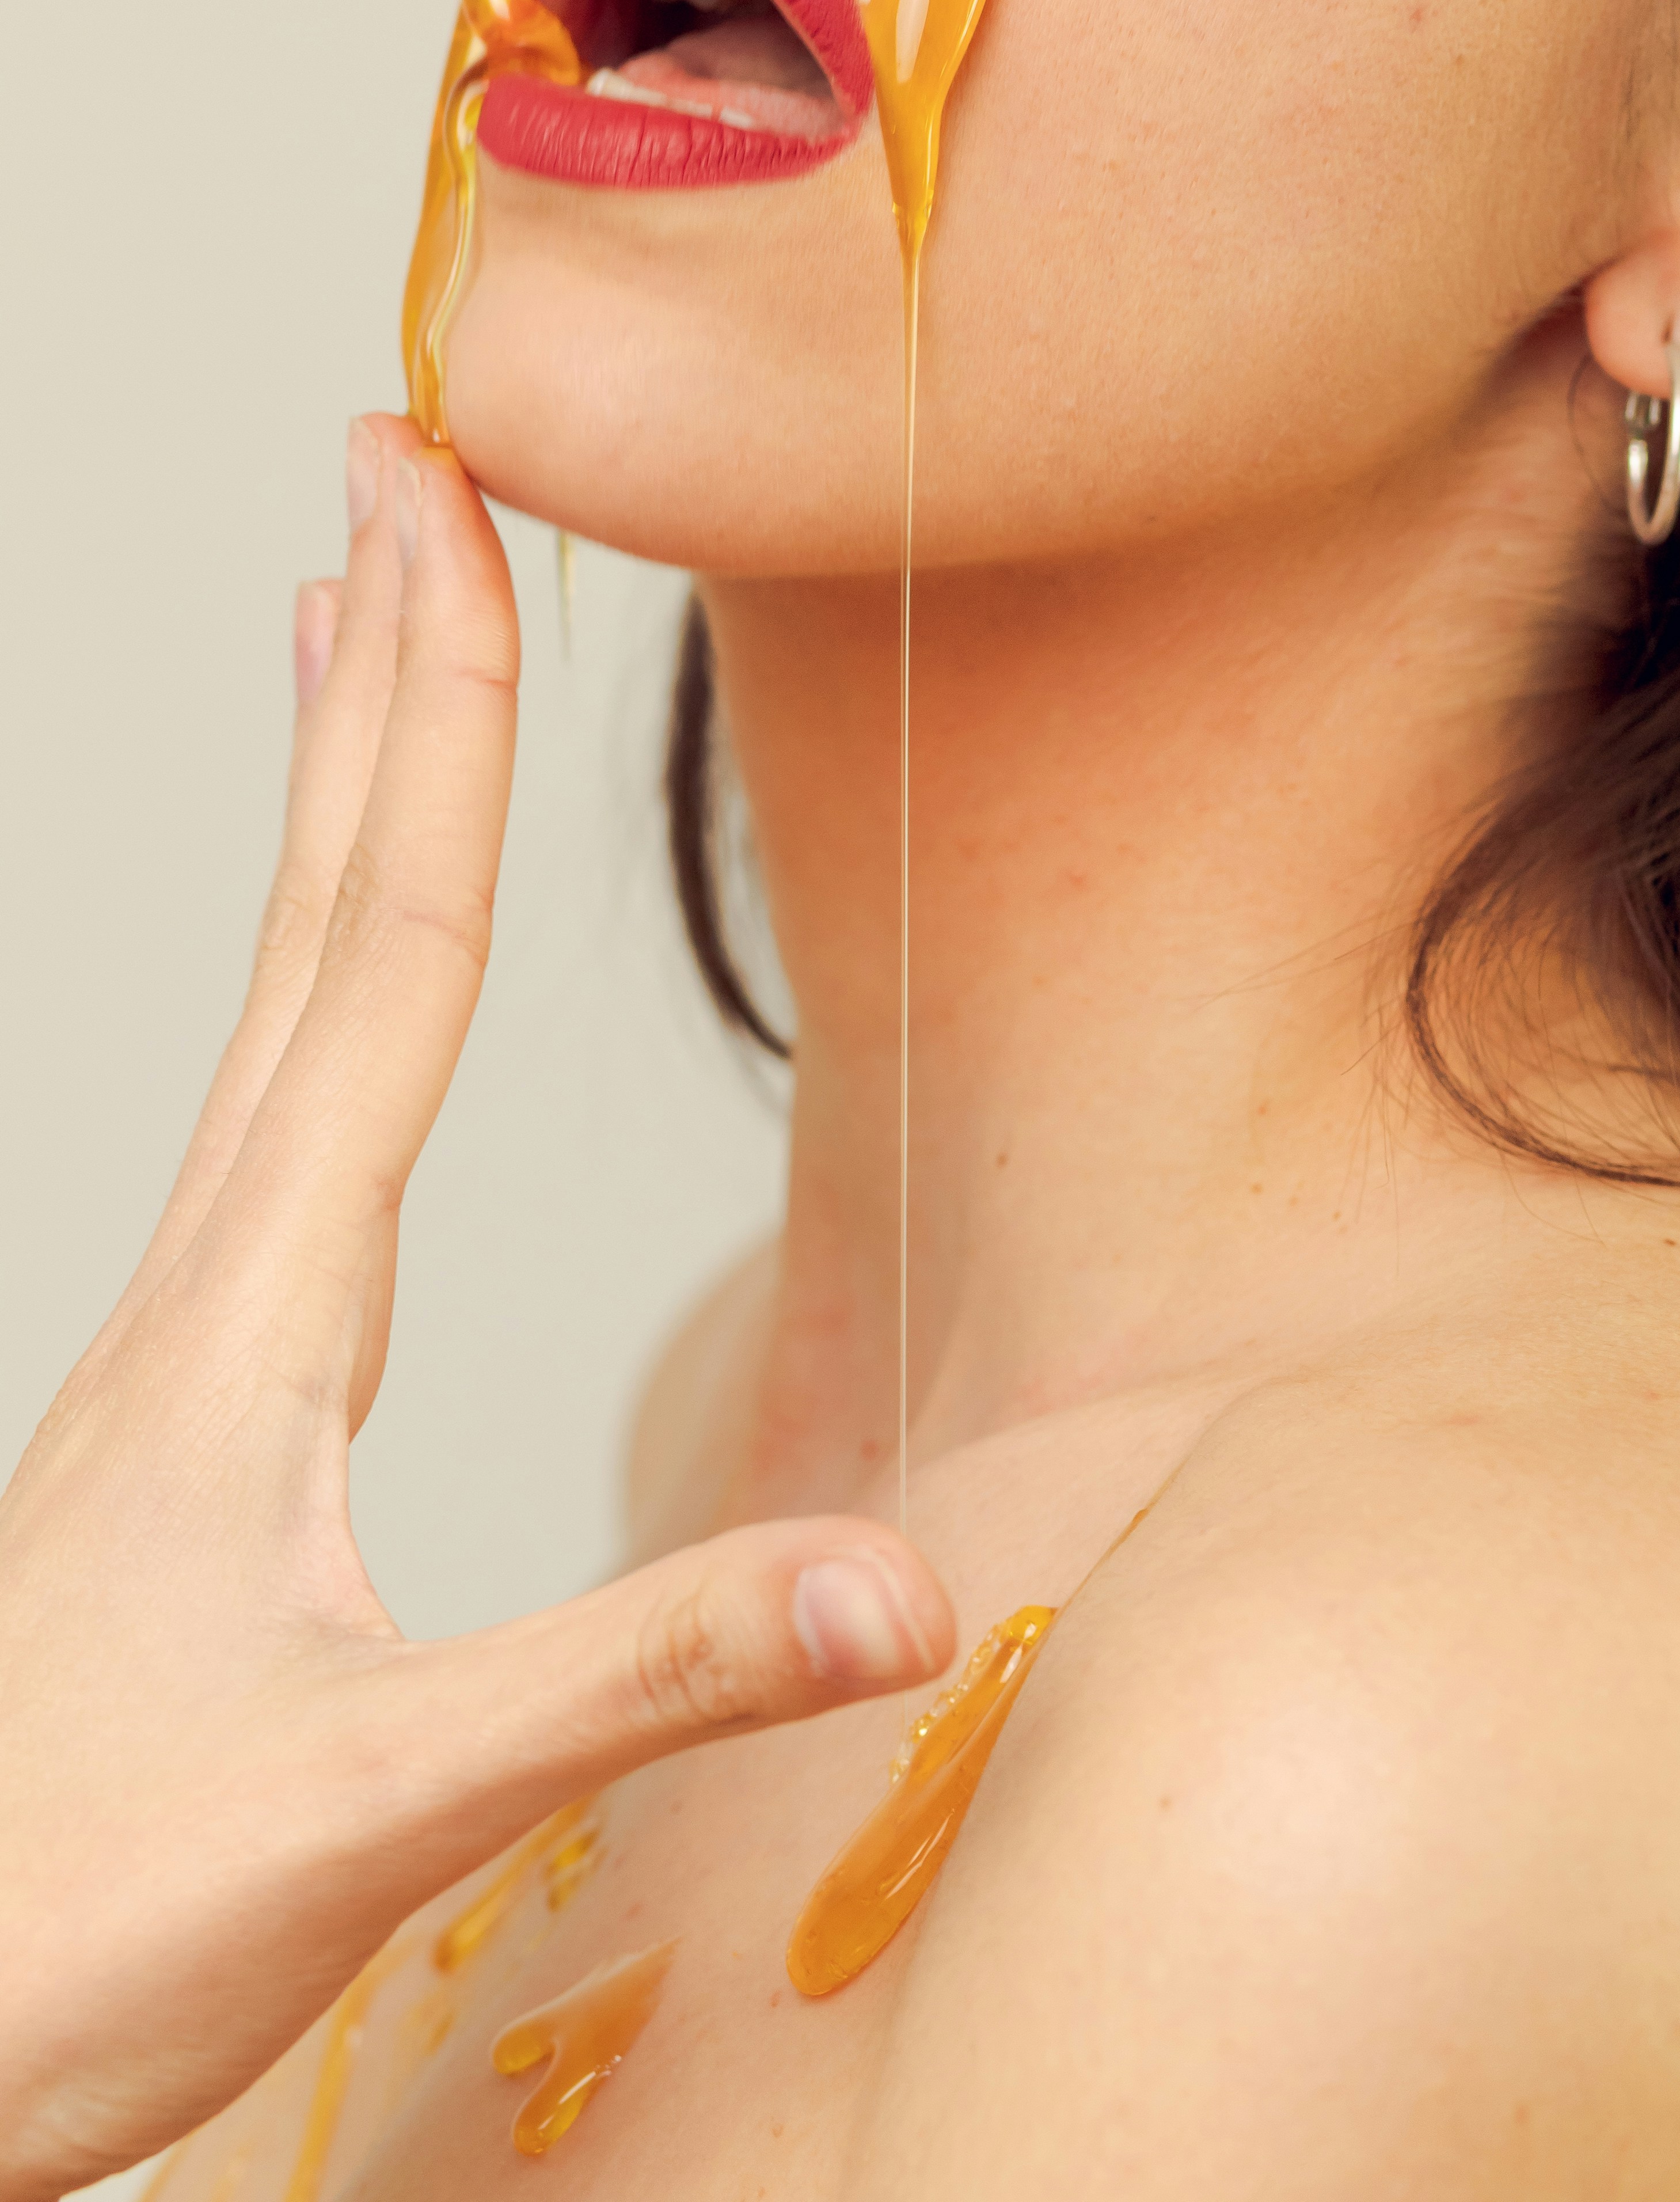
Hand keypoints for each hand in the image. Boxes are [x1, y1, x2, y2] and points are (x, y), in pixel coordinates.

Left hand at [0, 419, 950, 2201]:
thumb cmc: (78, 1923)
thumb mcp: (379, 1806)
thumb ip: (644, 1670)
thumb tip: (901, 1591)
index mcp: (262, 1317)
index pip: (386, 953)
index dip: (435, 720)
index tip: (448, 509)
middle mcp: (213, 1284)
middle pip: (319, 917)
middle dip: (375, 674)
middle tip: (394, 454)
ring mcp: (191, 1338)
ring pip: (279, 992)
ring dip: (332, 791)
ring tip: (343, 622)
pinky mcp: (198, 1403)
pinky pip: (268, 1098)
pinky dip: (313, 961)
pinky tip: (327, 980)